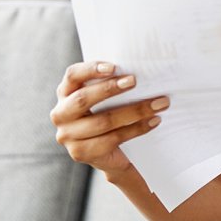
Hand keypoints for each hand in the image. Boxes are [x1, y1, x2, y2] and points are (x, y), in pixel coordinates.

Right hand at [49, 61, 169, 174]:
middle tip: (135, 81)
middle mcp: (61, 114)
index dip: (91, 70)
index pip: (72, 76)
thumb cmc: (110, 113)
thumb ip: (113, 82)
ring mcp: (67, 136)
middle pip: (83, 99)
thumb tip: (143, 66)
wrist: (110, 153)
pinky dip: (137, 128)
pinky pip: (112, 139)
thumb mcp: (106, 98)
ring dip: (135, 111)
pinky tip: (153, 121)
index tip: (114, 67)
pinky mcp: (80, 153)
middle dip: (110, 89)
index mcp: (65, 93)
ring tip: (159, 103)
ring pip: (102, 121)